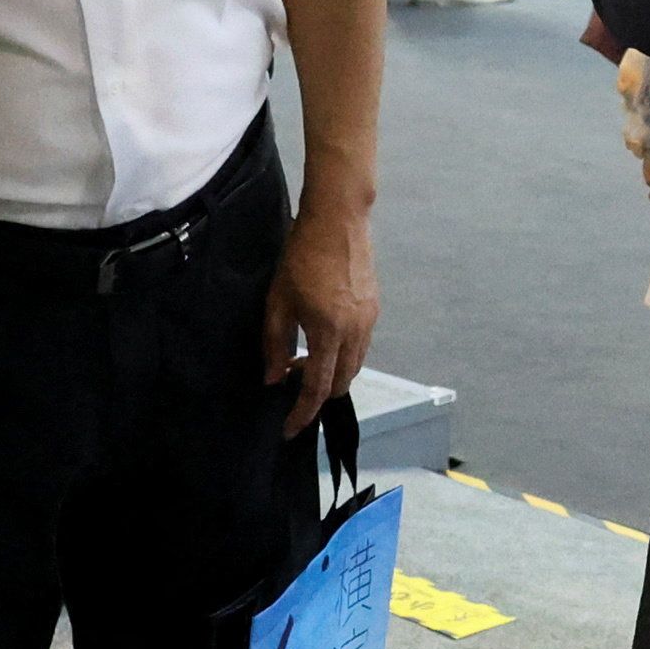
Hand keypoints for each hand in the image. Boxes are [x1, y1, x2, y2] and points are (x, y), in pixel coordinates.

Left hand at [263, 203, 377, 436]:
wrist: (338, 219)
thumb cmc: (301, 257)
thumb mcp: (278, 301)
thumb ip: (274, 344)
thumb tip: (274, 379)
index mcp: (329, 332)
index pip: (316, 387)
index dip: (302, 413)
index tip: (289, 429)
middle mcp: (355, 333)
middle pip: (341, 383)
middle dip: (317, 394)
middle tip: (290, 385)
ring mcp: (369, 320)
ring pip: (354, 366)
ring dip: (331, 374)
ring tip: (303, 361)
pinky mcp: (374, 308)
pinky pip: (360, 346)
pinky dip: (342, 355)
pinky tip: (322, 339)